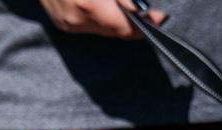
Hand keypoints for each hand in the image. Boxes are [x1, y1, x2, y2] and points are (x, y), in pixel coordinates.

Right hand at [39, 0, 163, 38]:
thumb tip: (140, 10)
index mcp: (88, 6)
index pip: (125, 29)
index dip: (145, 25)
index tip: (160, 19)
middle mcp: (76, 20)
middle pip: (116, 32)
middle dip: (132, 22)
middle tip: (147, 12)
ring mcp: (66, 23)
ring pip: (103, 30)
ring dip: (116, 20)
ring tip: (122, 6)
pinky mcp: (61, 22)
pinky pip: (89, 26)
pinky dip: (100, 18)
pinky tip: (102, 5)